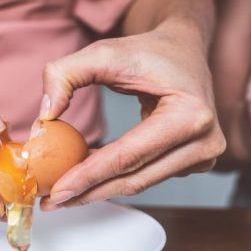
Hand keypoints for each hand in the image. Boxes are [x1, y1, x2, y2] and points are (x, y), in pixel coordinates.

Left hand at [39, 22, 225, 208]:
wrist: (184, 49)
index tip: (55, 191)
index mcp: (190, 115)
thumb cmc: (148, 51)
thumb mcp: (103, 52)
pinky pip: (146, 175)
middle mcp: (204, 141)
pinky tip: (86, 176)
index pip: (128, 156)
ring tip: (61, 192)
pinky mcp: (195, 162)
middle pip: (134, 179)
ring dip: (98, 188)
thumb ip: (65, 75)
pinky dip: (114, 178)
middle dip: (88, 192)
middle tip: (50, 201)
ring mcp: (204, 156)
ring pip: (139, 183)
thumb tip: (46, 116)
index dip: (88, 176)